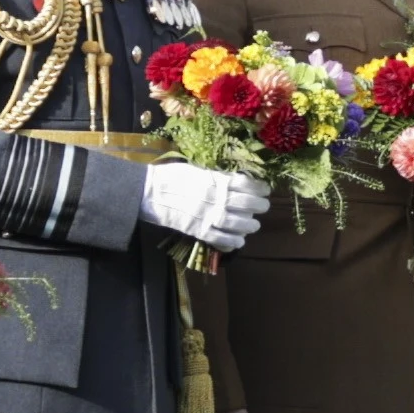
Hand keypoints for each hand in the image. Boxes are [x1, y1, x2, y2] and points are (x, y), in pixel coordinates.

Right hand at [141, 162, 267, 250]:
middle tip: (263, 207)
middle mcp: (216, 198)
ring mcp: (207, 215)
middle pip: (247, 204)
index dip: (260, 188)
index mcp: (215, 180)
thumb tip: (234, 181)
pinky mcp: (197, 230)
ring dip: (250, 225)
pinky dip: (233, 242)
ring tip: (253, 225)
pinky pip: (220, 239)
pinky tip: (239, 241)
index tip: (265, 190)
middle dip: (260, 206)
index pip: (246, 184)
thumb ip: (216, 177)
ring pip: (238, 223)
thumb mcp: (196, 170)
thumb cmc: (170, 176)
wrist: (148, 192)